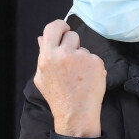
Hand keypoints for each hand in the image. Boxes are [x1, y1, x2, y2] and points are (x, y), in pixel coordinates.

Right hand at [34, 19, 106, 136]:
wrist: (76, 113)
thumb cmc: (58, 97)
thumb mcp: (42, 77)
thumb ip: (42, 55)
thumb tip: (41, 38)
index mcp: (48, 56)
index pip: (53, 28)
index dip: (60, 26)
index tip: (64, 28)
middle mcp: (64, 54)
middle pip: (72, 35)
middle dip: (73, 44)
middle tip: (73, 61)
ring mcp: (82, 57)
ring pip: (84, 49)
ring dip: (83, 59)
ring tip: (80, 77)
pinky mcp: (96, 63)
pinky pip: (94, 59)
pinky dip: (93, 67)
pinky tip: (88, 80)